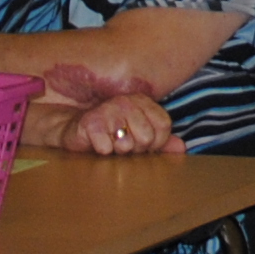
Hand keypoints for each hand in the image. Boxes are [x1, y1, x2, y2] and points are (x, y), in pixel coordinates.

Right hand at [30, 62, 177, 158]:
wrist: (73, 129)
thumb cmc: (109, 132)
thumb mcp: (137, 134)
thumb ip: (161, 140)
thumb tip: (182, 148)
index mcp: (142, 101)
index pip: (163, 127)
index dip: (155, 143)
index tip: (142, 144)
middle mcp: (127, 102)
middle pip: (147, 138)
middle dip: (135, 149)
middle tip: (121, 143)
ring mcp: (109, 110)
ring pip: (127, 145)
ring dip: (117, 151)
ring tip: (109, 142)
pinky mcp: (91, 123)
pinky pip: (107, 149)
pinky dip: (102, 152)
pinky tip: (96, 144)